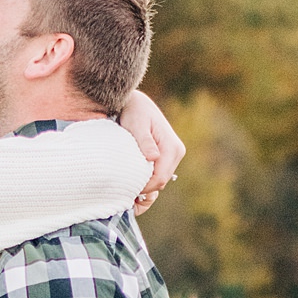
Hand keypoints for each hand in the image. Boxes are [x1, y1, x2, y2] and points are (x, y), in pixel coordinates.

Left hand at [117, 90, 184, 213]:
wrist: (136, 103)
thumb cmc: (134, 110)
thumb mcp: (137, 123)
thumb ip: (144, 140)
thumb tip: (153, 157)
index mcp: (172, 148)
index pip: (160, 178)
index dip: (143, 188)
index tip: (125, 190)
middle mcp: (176, 154)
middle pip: (160, 183)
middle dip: (143, 191)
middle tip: (121, 195)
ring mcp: (172, 157)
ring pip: (159, 182)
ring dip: (143, 188)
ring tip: (124, 192)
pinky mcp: (165, 158)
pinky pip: (157, 177)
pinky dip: (145, 183)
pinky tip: (130, 185)